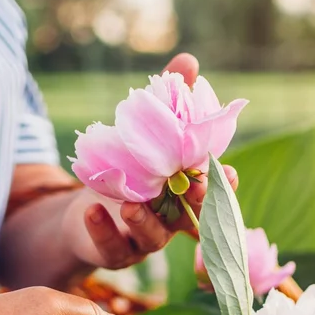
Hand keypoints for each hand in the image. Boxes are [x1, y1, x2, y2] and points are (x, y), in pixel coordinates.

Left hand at [66, 52, 239, 270]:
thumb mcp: (142, 134)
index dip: (223, 186)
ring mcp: (143, 239)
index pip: (212, 192)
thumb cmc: (124, 170)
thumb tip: (188, 63)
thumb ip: (167, 103)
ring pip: (152, 237)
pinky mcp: (114, 251)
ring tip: (130, 206)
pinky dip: (103, 230)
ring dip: (144, 222)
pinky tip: (92, 210)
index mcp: (183, 193)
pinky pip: (112, 247)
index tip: (230, 173)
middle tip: (195, 186)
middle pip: (190, 218)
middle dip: (196, 204)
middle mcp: (170, 220)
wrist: (84, 213)